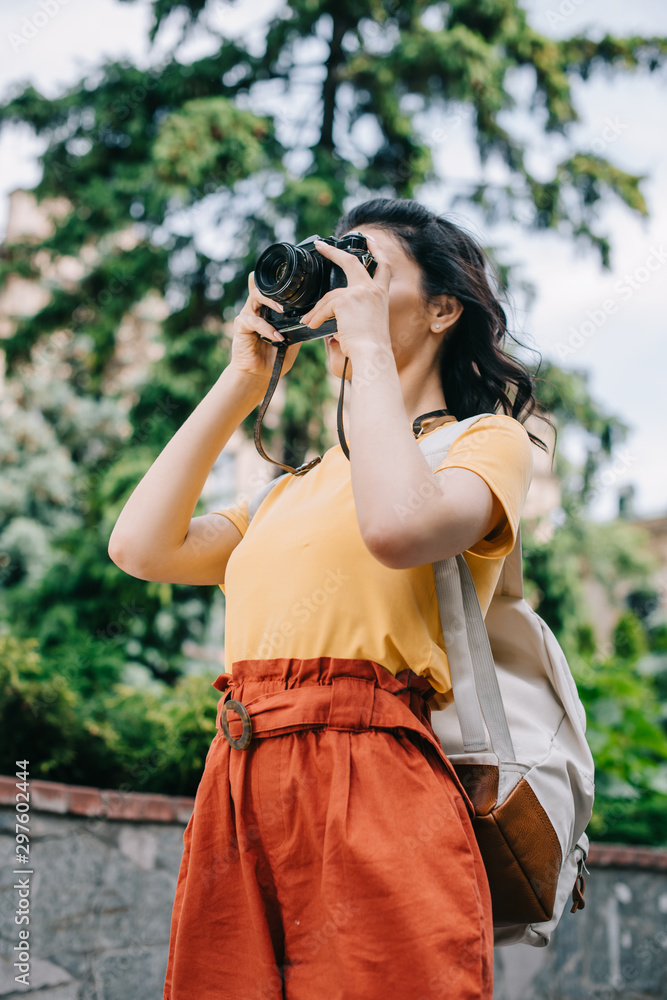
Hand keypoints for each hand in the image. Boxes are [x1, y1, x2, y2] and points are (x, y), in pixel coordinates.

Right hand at [228, 271, 301, 389]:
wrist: (260, 374)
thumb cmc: (275, 357)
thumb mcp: (292, 341)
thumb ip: (297, 327)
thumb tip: (311, 317)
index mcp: (268, 311)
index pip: (270, 291)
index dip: (277, 284)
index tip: (292, 286)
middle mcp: (256, 310)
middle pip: (262, 288)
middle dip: (276, 291)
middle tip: (289, 301)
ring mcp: (247, 316)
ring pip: (255, 297)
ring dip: (271, 302)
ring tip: (283, 311)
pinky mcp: (241, 326)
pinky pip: (253, 321)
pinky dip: (266, 328)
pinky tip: (276, 338)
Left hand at [300, 239, 392, 360]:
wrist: (372, 353)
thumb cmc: (370, 347)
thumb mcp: (366, 325)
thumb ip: (354, 314)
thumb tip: (331, 318)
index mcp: (381, 295)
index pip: (383, 266)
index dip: (377, 251)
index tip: (370, 240)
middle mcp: (373, 290)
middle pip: (352, 262)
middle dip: (335, 252)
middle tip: (322, 245)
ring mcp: (360, 292)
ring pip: (330, 295)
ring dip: (317, 309)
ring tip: (308, 320)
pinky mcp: (346, 300)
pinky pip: (325, 306)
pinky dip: (317, 317)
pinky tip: (313, 325)